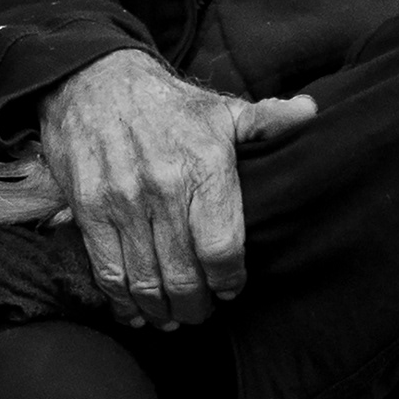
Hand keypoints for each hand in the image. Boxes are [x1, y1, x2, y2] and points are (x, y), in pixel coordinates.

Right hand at [36, 48, 315, 331]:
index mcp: (205, 165)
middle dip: (196, 306)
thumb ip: (267, 121)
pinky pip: (107, 271)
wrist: (94, 81)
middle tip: (202, 313)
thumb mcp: (221, 108)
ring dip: (161, 310)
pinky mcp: (88, 210)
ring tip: (173, 318)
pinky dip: (121, 301)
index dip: (229, 281)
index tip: (231, 289)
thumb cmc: (166, 104)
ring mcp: (121, 201)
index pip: (222, 247)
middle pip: (183, 274)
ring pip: (145, 280)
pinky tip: (135, 311)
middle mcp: (163, 186)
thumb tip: (311, 113)